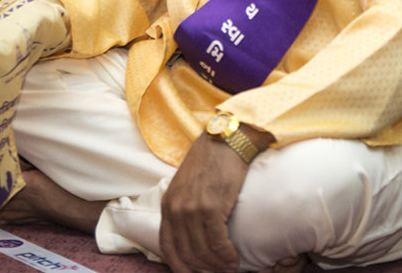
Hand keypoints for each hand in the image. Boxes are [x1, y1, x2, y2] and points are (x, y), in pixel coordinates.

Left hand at [159, 133, 248, 272]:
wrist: (226, 140)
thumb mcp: (186, 184)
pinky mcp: (211, 207)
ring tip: (229, 269)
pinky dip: (226, 256)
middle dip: (202, 269)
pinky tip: (234, 260)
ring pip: (202, 251)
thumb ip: (183, 207)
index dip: (180, 266)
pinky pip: (217, 242)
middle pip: (186, 253)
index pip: (167, 247)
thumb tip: (191, 234)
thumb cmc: (210, 160)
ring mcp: (192, 209)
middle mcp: (176, 209)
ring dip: (217, 265)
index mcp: (167, 205)